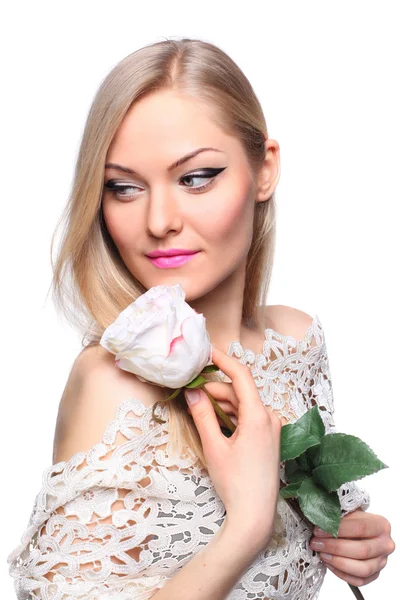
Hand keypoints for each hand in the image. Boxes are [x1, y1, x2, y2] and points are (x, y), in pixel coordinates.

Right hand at [185, 345, 282, 550]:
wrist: (256, 515)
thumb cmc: (235, 483)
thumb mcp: (214, 447)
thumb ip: (202, 415)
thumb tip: (192, 391)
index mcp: (258, 415)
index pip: (241, 375)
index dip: (223, 360)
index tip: (206, 352)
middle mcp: (269, 417)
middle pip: (239, 391)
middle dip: (214, 389)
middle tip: (189, 390)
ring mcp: (272, 427)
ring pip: (243, 404)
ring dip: (222, 403)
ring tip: (198, 407)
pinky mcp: (269, 437)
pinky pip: (249, 416)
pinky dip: (231, 414)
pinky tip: (214, 420)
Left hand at [310, 509, 395, 586]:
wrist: (358, 531)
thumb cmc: (352, 521)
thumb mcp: (348, 513)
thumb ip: (338, 516)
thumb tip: (320, 520)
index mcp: (381, 525)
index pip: (361, 528)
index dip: (338, 529)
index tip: (319, 530)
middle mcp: (385, 545)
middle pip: (362, 550)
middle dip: (335, 547)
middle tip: (317, 543)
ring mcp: (381, 562)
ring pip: (362, 568)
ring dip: (338, 562)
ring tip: (322, 554)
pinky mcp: (374, 575)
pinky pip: (358, 580)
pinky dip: (341, 573)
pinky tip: (329, 563)